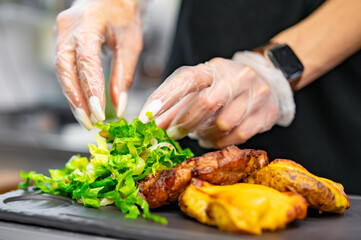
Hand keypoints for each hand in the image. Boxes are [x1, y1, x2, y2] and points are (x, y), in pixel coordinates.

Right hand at [55, 0, 141, 128]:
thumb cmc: (123, 16)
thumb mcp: (131, 44)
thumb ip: (124, 75)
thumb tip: (119, 106)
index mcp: (88, 23)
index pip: (86, 62)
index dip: (91, 90)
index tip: (99, 113)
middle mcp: (68, 28)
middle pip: (65, 70)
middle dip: (76, 100)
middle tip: (88, 122)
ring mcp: (60, 34)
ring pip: (61, 72)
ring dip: (73, 98)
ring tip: (86, 119)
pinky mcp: (60, 42)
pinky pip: (64, 69)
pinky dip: (73, 88)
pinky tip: (82, 104)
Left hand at [139, 52, 294, 147]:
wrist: (263, 82)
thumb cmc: (221, 86)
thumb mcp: (196, 88)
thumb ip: (173, 105)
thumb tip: (150, 124)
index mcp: (213, 68)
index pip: (187, 80)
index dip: (166, 99)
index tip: (147, 117)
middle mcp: (237, 76)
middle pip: (208, 103)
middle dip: (186, 123)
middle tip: (174, 133)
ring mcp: (256, 93)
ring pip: (224, 124)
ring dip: (205, 133)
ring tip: (199, 131)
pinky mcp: (267, 112)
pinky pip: (239, 136)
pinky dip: (220, 141)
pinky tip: (212, 138)